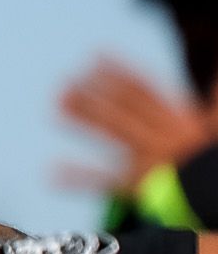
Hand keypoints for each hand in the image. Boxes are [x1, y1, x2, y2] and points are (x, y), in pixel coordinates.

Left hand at [56, 56, 217, 199]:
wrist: (216, 196)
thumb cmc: (209, 162)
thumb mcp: (210, 128)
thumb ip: (209, 102)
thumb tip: (216, 69)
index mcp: (178, 121)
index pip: (145, 91)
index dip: (119, 73)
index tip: (94, 57)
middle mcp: (160, 137)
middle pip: (121, 109)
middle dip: (94, 94)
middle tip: (65, 81)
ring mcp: (147, 160)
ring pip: (111, 134)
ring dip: (83, 118)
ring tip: (57, 104)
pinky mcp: (137, 187)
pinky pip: (104, 182)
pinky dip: (78, 178)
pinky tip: (52, 173)